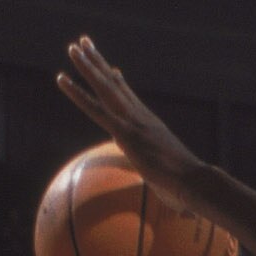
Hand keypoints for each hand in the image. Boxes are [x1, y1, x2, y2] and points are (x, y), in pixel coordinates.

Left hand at [56, 34, 212, 211]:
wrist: (195, 182)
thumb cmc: (189, 191)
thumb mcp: (175, 188)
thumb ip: (173, 194)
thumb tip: (185, 213)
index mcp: (151, 127)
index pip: (132, 100)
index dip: (119, 83)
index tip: (111, 69)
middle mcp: (141, 117)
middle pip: (115, 84)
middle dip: (99, 63)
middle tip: (84, 43)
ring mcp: (132, 121)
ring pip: (105, 87)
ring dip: (87, 66)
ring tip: (74, 47)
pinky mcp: (123, 131)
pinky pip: (94, 108)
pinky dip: (76, 93)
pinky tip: (61, 78)